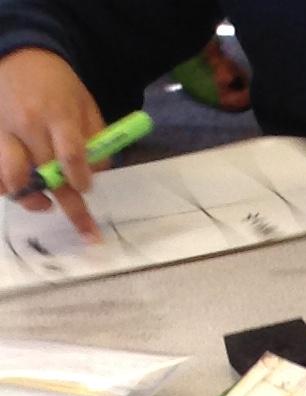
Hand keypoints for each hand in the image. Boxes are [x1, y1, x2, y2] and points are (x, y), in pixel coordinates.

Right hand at [0, 49, 104, 239]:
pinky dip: (5, 188)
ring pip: (13, 179)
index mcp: (58, 115)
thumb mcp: (85, 105)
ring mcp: (5, 131)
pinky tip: (17, 190)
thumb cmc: (58, 85)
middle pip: (46, 176)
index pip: (70, 156)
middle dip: (69, 206)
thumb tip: (98, 176)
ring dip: (31, 199)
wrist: (19, 55)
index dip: (80, 180)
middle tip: (88, 232)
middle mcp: (28, 125)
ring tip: (44, 203)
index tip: (85, 188)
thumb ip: (96, 140)